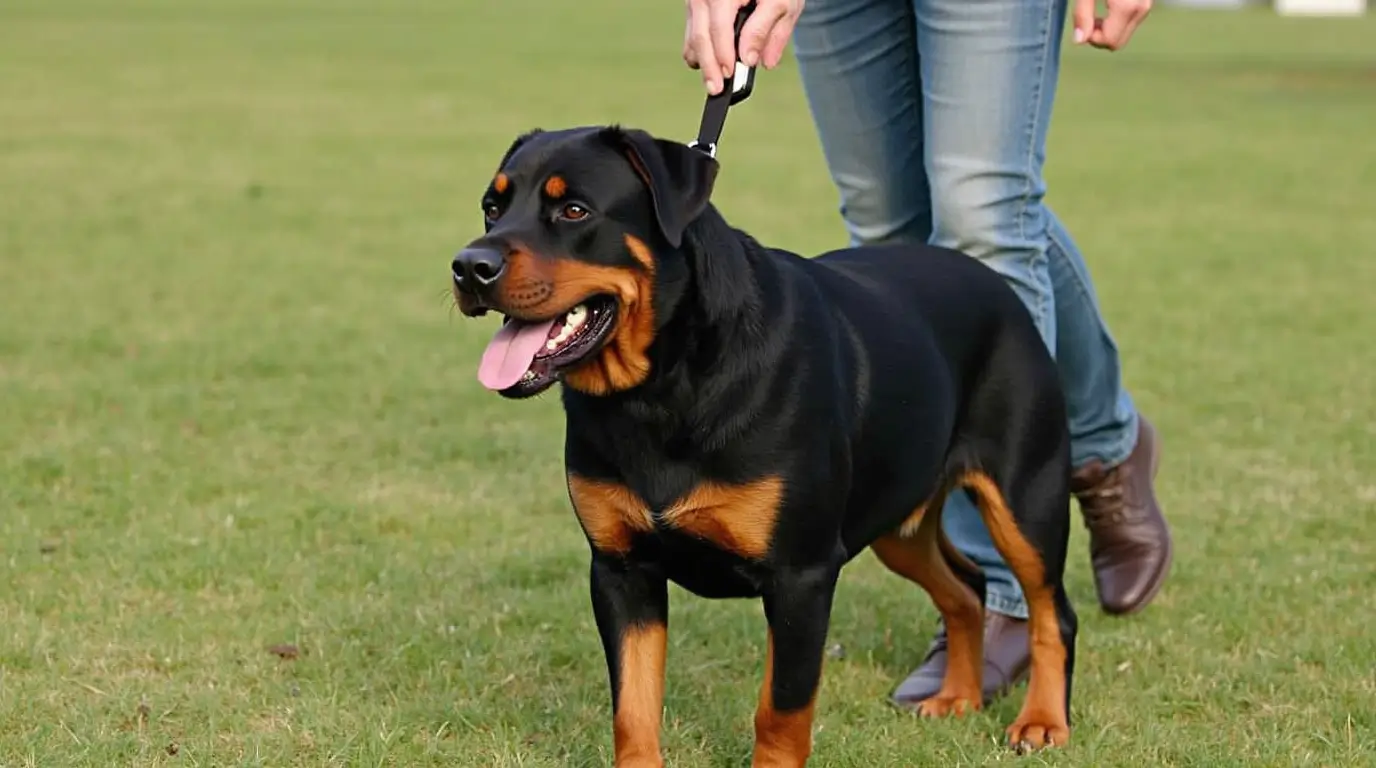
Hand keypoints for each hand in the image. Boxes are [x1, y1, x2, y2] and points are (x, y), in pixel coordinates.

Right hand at [683, 0, 805, 94]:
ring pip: (692, 38)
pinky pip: (691, 34)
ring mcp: (696, 1)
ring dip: (703, 61)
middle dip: (709, 66)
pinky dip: (701, 51)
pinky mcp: (695, 8)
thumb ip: (766, 31)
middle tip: (716, 90)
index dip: (723, 54)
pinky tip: (714, 63)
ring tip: (715, 81)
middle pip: (700, 37)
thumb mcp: (782, 3)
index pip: (718, 27)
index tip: (729, 75)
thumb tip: (751, 61)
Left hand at [1073, 0, 1151, 50]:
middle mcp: (1141, 9)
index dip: (1091, 37)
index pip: (1109, 41)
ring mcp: (1145, 7)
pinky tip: (1109, 7)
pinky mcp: (1145, 6)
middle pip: (1117, 42)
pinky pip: (1128, 25)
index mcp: (1127, 7)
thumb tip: (1079, 41)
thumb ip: (1082, 14)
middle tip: (1089, 18)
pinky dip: (1115, 23)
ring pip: (1122, 36)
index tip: (1083, 23)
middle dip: (1099, 36)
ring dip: (1107, 30)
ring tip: (1100, 10)